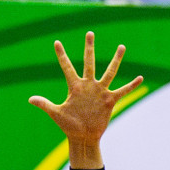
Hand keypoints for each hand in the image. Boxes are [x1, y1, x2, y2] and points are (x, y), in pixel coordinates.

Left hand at [28, 32, 142, 164]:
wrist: (83, 137)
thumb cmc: (69, 126)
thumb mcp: (56, 114)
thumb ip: (45, 104)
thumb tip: (30, 99)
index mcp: (74, 87)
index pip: (67, 67)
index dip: (61, 55)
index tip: (56, 42)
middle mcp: (88, 85)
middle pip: (89, 62)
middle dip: (89, 48)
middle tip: (89, 33)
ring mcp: (100, 91)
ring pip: (110, 72)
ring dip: (115, 60)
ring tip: (121, 46)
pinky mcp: (109, 100)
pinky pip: (122, 91)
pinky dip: (131, 85)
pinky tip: (140, 77)